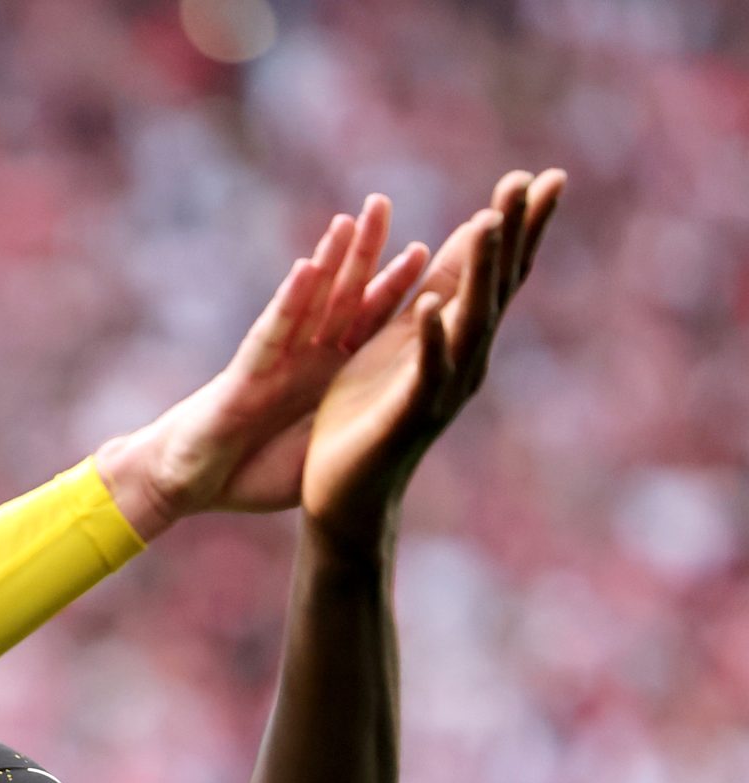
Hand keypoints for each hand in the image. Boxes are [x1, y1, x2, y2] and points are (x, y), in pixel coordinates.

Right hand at [96, 195, 427, 538]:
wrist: (190, 485)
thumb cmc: (250, 472)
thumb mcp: (319, 451)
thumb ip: (350, 426)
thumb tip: (400, 420)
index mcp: (329, 375)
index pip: (367, 322)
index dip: (396, 286)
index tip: (427, 248)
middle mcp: (305, 359)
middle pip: (342, 296)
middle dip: (363, 251)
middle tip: (382, 203)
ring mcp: (276, 363)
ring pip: (309, 303)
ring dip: (329, 261)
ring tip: (348, 220)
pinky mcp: (247, 376)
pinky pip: (272, 334)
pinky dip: (290, 303)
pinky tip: (306, 270)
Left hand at [303, 169, 564, 554]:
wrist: (346, 498)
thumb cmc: (368, 418)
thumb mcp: (399, 341)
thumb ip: (435, 292)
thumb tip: (470, 240)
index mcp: (453, 338)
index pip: (495, 272)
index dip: (519, 226)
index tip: (544, 175)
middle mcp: (461, 360)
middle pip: (493, 285)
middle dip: (511, 233)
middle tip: (531, 180)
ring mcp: (439, 387)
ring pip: (466, 320)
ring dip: (476, 271)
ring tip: (487, 222)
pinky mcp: (405, 414)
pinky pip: (422, 369)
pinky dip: (428, 336)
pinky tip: (431, 304)